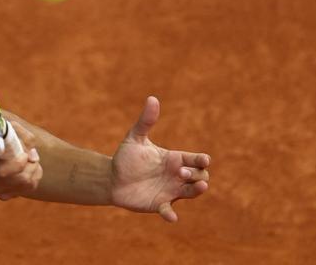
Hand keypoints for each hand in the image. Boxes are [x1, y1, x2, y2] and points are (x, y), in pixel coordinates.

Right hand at [0, 122, 42, 199]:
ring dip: (34, 170)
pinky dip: (33, 177)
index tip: (24, 153)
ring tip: (29, 160)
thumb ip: (19, 134)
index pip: (3, 171)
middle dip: (32, 165)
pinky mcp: (3, 195)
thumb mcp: (1, 129)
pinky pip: (27, 189)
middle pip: (21, 179)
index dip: (19, 162)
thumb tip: (33, 155)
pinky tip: (26, 169)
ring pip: (28, 184)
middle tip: (30, 153)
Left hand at [110, 96, 210, 221]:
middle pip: (200, 176)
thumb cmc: (126, 157)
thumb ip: (145, 121)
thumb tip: (152, 98)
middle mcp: (177, 176)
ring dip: (197, 190)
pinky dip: (171, 214)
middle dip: (197, 174)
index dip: (202, 160)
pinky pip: (169, 211)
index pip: (196, 160)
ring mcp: (170, 191)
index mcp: (175, 159)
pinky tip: (172, 217)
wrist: (112, 177)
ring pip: (193, 192)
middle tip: (182, 173)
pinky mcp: (159, 204)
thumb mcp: (135, 138)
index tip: (203, 159)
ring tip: (198, 187)